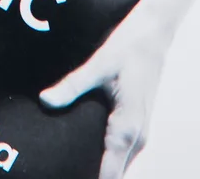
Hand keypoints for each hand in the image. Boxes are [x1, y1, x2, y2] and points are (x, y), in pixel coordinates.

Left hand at [39, 0, 173, 177]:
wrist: (153, 34)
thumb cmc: (127, 48)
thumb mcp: (97, 65)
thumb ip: (72, 85)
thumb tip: (46, 101)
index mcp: (128, 127)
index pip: (110, 173)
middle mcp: (138, 137)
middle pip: (114, 175)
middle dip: (91, 176)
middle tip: (61, 172)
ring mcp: (140, 134)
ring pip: (120, 167)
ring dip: (101, 171)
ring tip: (69, 167)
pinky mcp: (137, 127)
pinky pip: (122, 155)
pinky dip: (108, 160)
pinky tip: (86, 155)